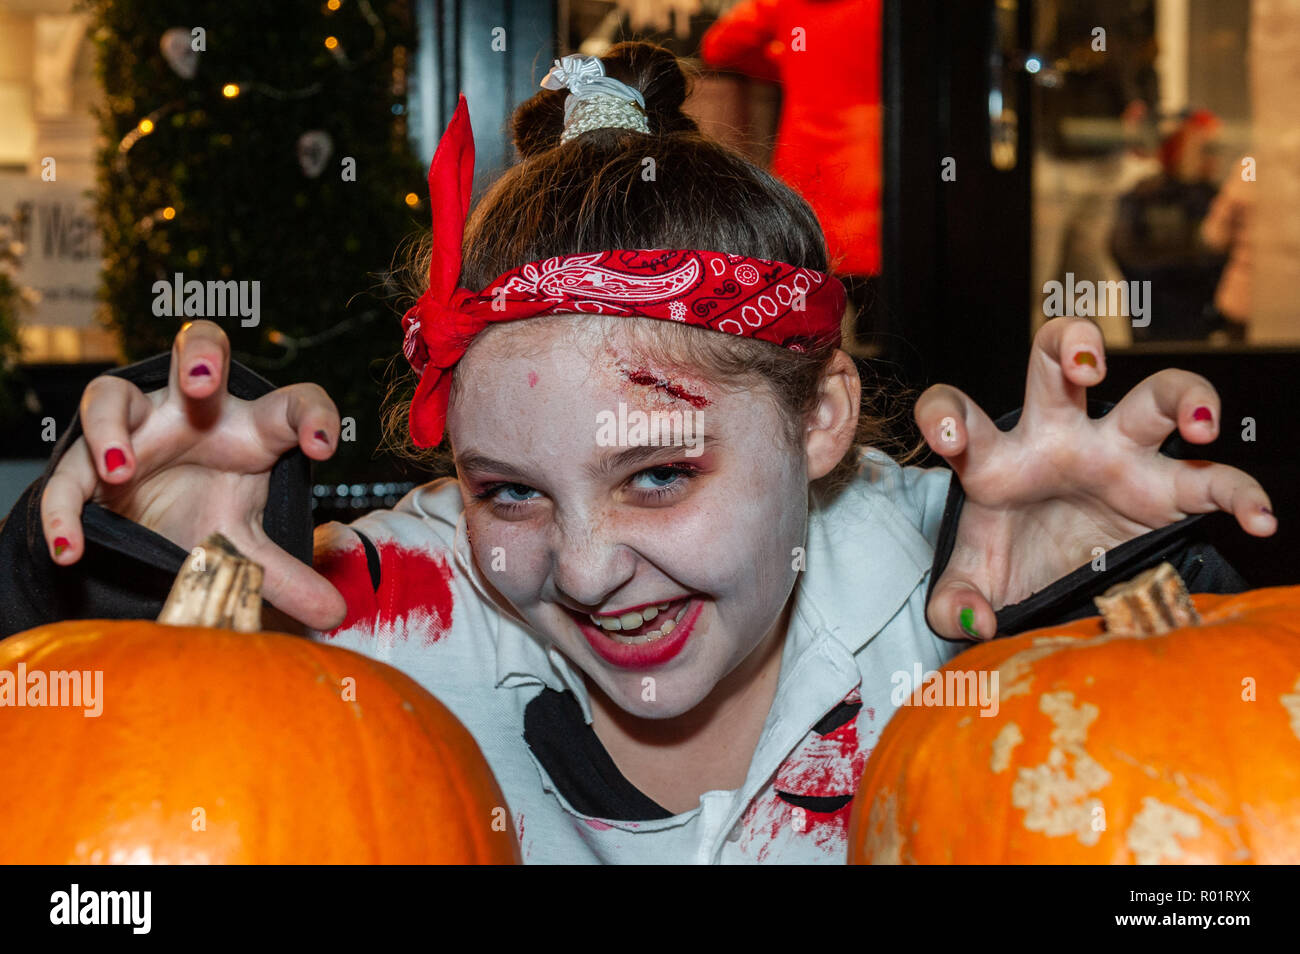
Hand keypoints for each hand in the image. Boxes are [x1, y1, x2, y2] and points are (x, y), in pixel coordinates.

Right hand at [40, 320, 347, 630]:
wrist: (148, 524)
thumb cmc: (207, 508)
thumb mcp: (247, 542)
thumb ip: (284, 576)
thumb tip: (334, 615)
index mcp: (249, 428)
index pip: (292, 404)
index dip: (312, 416)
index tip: (322, 448)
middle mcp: (193, 412)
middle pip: (198, 346)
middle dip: (200, 354)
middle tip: (202, 381)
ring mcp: (137, 429)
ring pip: (112, 393)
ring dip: (111, 425)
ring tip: (121, 470)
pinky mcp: (88, 467)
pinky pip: (65, 477)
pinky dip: (61, 511)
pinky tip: (71, 549)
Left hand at [916, 317, 1274, 640]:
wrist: (1056, 583)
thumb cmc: (1010, 562)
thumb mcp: (975, 583)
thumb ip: (956, 602)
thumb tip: (977, 619)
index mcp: (998, 458)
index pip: (958, 409)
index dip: (943, 412)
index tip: (945, 438)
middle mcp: (1058, 439)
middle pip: (1061, 359)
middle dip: (1075, 344)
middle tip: (1088, 365)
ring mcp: (1116, 457)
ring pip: (1155, 395)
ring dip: (1186, 395)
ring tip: (1201, 425)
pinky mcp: (1165, 491)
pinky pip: (1214, 482)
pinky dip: (1243, 495)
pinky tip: (1259, 520)